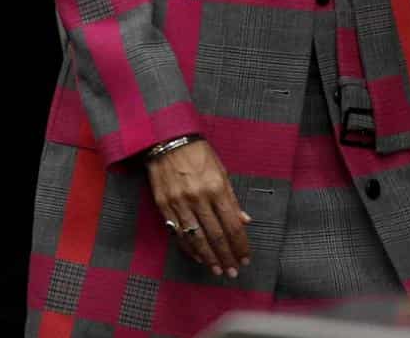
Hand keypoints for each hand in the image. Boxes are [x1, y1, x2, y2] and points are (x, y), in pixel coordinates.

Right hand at [146, 138, 251, 277]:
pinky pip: (177, 231)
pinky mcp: (163, 204)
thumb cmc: (197, 153)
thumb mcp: (221, 171)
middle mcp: (198, 198)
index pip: (232, 225)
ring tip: (217, 270)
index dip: (240, 245)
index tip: (245, 258)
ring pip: (196, 237)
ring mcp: (179, 202)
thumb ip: (231, 199)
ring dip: (208, 257)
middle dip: (226, 256)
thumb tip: (244, 221)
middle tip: (233, 271)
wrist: (165, 138)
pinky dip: (188, 246)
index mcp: (216, 188)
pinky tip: (197, 256)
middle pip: (215, 235)